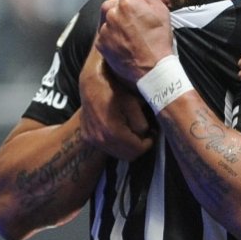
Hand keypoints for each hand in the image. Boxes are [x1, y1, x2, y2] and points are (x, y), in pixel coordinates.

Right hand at [78, 45, 154, 161]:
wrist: (91, 84)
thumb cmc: (114, 90)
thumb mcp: (133, 103)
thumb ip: (141, 122)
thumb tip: (146, 134)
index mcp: (113, 131)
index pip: (137, 149)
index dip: (148, 143)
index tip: (152, 135)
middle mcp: (100, 139)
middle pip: (128, 156)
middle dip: (139, 147)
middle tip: (146, 136)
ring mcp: (92, 139)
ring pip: (118, 154)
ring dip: (128, 147)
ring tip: (134, 133)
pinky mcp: (88, 137)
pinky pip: (107, 148)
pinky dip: (117, 145)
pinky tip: (122, 132)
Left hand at [95, 0, 173, 84]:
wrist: (153, 69)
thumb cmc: (160, 40)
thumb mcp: (161, 11)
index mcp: (127, 2)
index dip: (136, 5)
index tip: (142, 16)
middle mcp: (112, 13)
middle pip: (113, 6)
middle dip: (122, 13)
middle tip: (136, 27)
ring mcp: (104, 29)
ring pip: (108, 20)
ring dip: (116, 26)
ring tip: (131, 37)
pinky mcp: (100, 43)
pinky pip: (104, 35)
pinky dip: (112, 39)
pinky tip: (125, 45)